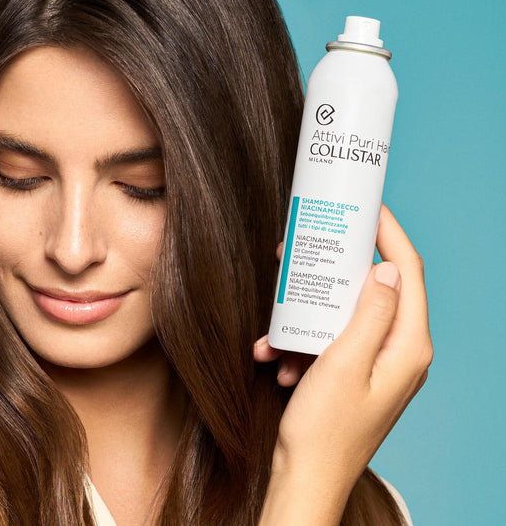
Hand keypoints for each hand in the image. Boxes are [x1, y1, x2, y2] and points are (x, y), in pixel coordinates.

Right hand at [257, 204, 432, 523]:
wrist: (305, 477)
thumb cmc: (324, 429)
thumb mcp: (344, 363)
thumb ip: (372, 313)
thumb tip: (387, 268)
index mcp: (408, 346)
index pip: (408, 273)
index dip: (390, 234)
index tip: (368, 208)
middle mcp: (399, 351)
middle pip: (376, 288)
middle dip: (339, 269)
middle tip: (306, 249)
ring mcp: (377, 362)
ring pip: (347, 313)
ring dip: (310, 310)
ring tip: (277, 319)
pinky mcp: (355, 370)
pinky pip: (332, 338)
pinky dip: (304, 339)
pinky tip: (276, 355)